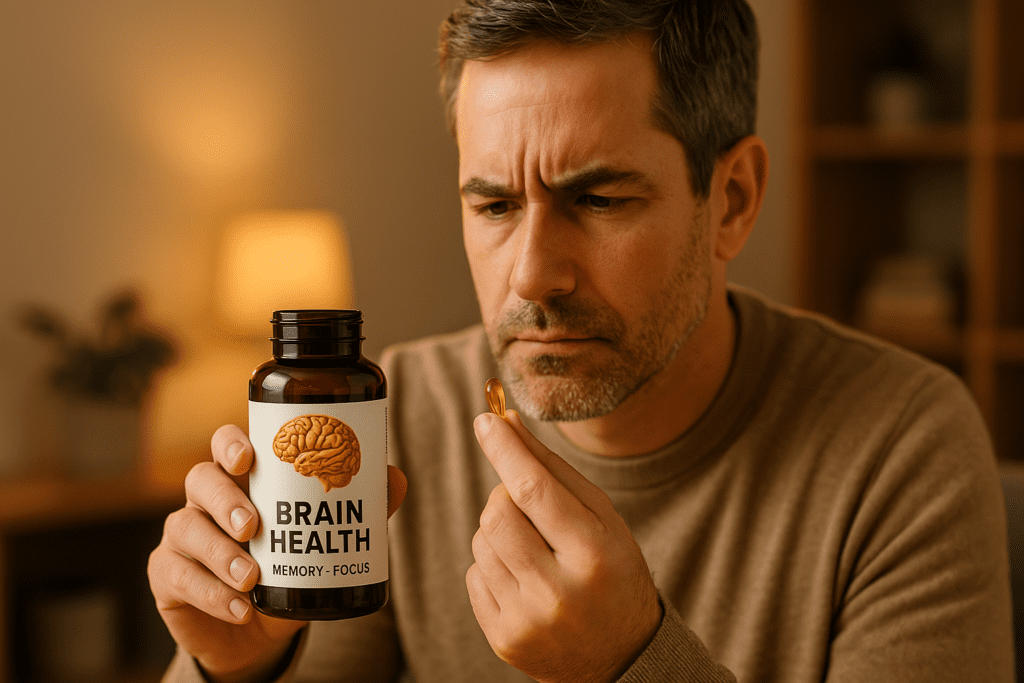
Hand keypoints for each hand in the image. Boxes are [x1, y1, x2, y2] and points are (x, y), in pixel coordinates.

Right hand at [148, 424, 407, 682]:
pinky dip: (212, 593)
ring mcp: (182, 535)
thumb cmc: (290, 569)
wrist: (255, 631)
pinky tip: (239, 606)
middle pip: (200, 478)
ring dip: (221, 553)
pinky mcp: (167, 575)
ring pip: (187, 528)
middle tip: (253, 526)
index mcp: (242, 478)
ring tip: (251, 577)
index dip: (231, 443)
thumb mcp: (324, 541)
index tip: (248, 458)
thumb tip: (395, 478)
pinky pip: (180, 576)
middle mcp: (205, 499)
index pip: (226, 444)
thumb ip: (357, 509)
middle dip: (225, 499)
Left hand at [466, 411, 661, 682]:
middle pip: (497, 514)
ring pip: (481, 542)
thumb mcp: (602, 517)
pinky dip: (492, 565)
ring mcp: (527, 620)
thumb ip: (554, 469)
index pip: (534, 490)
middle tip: (527, 503)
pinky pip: (474, 575)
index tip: (486, 420)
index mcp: (593, 554)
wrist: (621, 655)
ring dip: (498, 530)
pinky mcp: (504, 638)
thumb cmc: (612, 571)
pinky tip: (523, 577)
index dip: (505, 450)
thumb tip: (507, 423)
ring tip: (533, 547)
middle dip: (504, 495)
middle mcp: (558, 591)